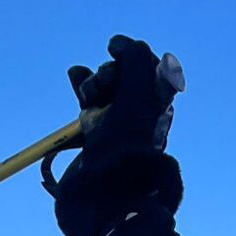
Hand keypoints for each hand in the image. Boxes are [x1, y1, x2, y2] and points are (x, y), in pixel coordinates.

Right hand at [46, 35, 185, 235]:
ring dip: (95, 80)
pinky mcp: (95, 132)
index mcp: (159, 105)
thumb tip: (120, 44)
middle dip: (111, 71)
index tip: (119, 56)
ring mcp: (117, 122)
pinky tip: (75, 75)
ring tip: (89, 95)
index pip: (150, 65)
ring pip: (105, 85)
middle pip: (125, 74)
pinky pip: (89, 100)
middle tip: (105, 86)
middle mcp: (140, 112)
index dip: (132, 55)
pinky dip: (82, 85)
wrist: (107, 191)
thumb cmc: (128, 143)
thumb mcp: (140, 94)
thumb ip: (136, 60)